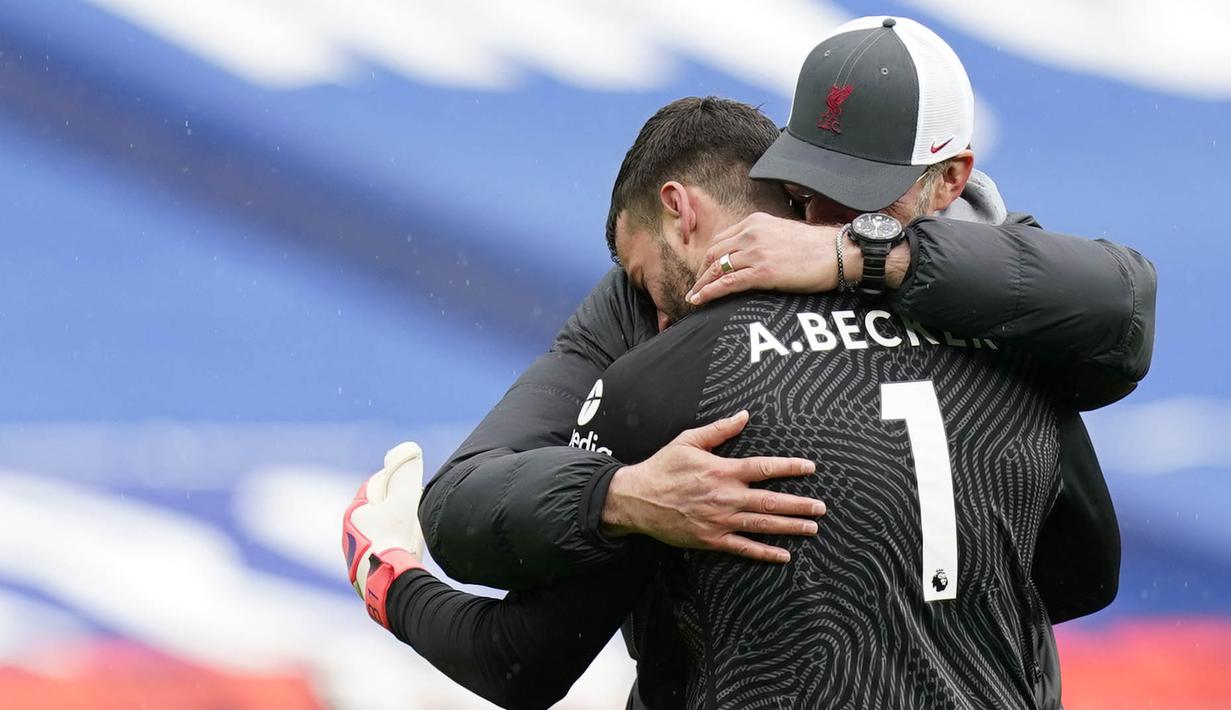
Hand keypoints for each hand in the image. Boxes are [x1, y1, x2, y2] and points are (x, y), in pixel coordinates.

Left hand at [343, 441, 425, 627]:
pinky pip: (379, 552)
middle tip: (414, 504)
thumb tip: (409, 448)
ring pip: (376, 532)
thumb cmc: (395, 536)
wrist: (389, 582)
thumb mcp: (404, 498)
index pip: (376, 485)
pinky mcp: (363, 573)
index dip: (394, 477)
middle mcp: (350, 532)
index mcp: (355, 511)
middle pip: (375, 509)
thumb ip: (407, 472)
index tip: (410, 478)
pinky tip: (403, 552)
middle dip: (394, 504)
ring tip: (410, 530)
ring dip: (391, 528)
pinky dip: (390, 547)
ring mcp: (355, 554)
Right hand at [601, 410, 826, 562]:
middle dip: (800, 504)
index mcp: (723, 471)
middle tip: (821, 507)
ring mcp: (720, 521)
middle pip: (771, 501)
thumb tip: (744, 415)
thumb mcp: (688, 441)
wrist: (637, 499)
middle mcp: (726, 497)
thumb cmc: (663, 468)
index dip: (790, 467)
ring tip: (812, 528)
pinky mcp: (711, 539)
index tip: (810, 468)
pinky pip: (744, 548)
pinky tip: (784, 555)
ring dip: (790, 527)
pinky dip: (765, 552)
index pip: (764, 468)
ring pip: (763, 525)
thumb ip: (719, 430)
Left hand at [687, 213, 846, 306]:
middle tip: (696, 288)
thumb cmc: (816, 248)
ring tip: (693, 298)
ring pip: (717, 269)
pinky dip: (709, 292)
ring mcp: (756, 252)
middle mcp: (752, 233)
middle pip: (713, 253)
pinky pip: (727, 283)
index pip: (721, 240)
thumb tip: (750, 256)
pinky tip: (699, 300)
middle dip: (701, 272)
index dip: (708, 258)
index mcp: (755, 222)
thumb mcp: (783, 234)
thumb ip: (763, 240)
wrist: (839, 253)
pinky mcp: (763, 272)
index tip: (704, 271)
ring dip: (701, 285)